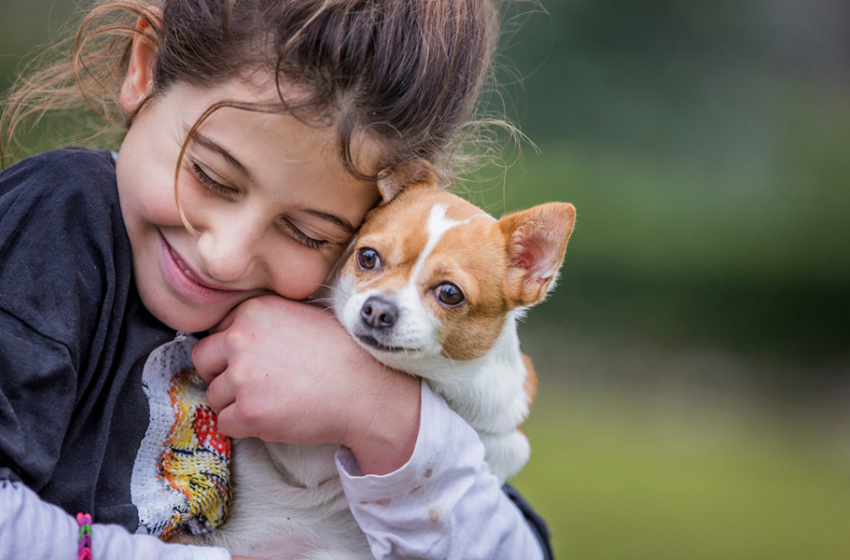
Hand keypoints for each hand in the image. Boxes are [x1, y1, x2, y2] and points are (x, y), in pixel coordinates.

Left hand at [192, 295, 420, 474]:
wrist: (366, 390)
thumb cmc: (343, 353)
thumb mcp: (302, 317)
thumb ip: (265, 322)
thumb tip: (237, 337)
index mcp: (254, 310)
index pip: (218, 331)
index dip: (233, 350)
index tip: (254, 361)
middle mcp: (241, 338)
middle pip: (204, 360)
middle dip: (221, 374)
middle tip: (250, 385)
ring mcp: (242, 376)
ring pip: (213, 395)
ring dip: (235, 403)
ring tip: (271, 402)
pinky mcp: (248, 412)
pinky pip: (225, 424)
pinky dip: (244, 427)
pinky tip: (273, 418)